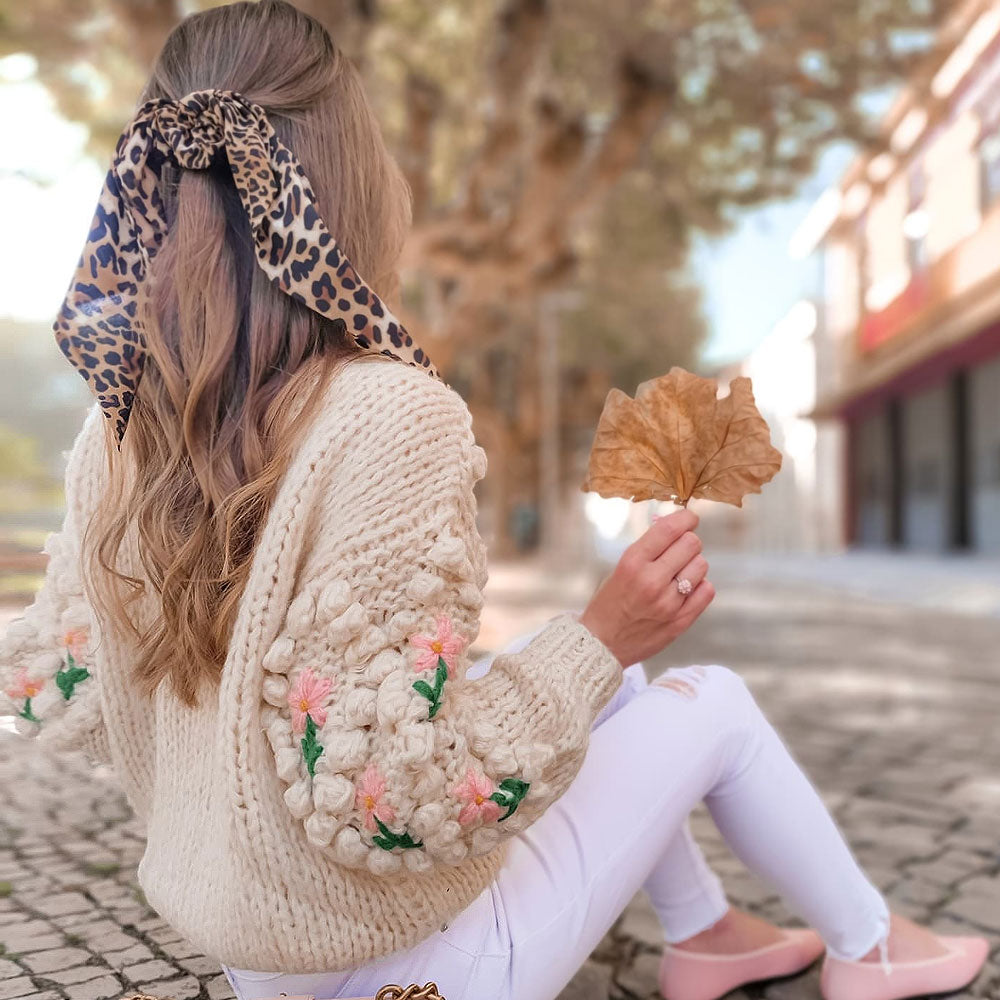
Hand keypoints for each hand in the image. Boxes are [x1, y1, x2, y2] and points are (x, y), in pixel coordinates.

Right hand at [578, 509, 713, 667]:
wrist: (602, 643)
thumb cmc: (610, 601)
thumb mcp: (620, 567)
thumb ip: (648, 546)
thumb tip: (674, 523)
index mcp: (633, 563)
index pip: (670, 529)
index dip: (686, 518)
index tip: (689, 518)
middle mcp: (651, 581)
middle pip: (692, 544)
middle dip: (687, 542)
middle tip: (679, 550)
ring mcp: (668, 603)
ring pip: (701, 565)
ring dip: (692, 565)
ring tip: (677, 573)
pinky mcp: (680, 621)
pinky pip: (707, 590)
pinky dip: (699, 586)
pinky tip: (685, 589)